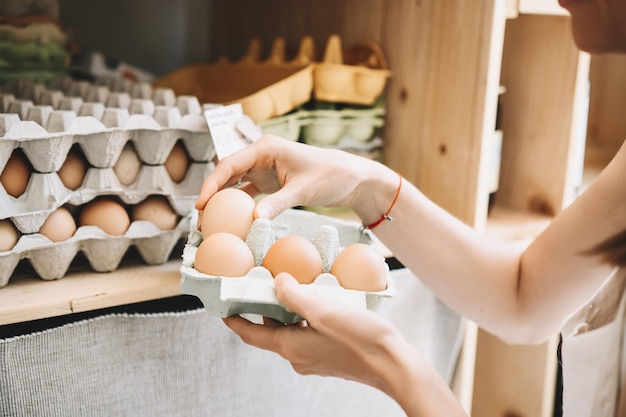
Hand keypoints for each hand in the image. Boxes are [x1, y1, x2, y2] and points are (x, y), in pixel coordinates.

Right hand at [195, 134, 397, 223]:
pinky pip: (246, 192)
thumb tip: (254, 220)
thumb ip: (278, 204)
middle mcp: (261, 155)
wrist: (350, 178)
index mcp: (266, 147)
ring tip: (210, 224)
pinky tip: (229, 222)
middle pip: (226, 174)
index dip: (211, 184)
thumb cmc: (330, 176)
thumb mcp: (303, 191)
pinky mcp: (270, 181)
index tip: (201, 204)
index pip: (229, 164)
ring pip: (234, 184)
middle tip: (201, 221)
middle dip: (211, 196)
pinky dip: (237, 206)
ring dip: (222, 202)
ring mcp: (264, 168)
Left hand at [223, 273, 467, 415]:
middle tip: (259, 284)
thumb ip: (294, 296)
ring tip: (292, 285)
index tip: (222, 308)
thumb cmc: (359, 339)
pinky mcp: (329, 356)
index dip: (234, 320)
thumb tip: (277, 282)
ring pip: (291, 330)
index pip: (250, 333)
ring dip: (288, 310)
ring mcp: (314, 358)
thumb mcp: (323, 310)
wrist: (393, 365)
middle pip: (270, 330)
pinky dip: (306, 317)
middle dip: (262, 308)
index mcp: (289, 346)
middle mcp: (298, 356)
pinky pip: (309, 333)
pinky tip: (319, 300)